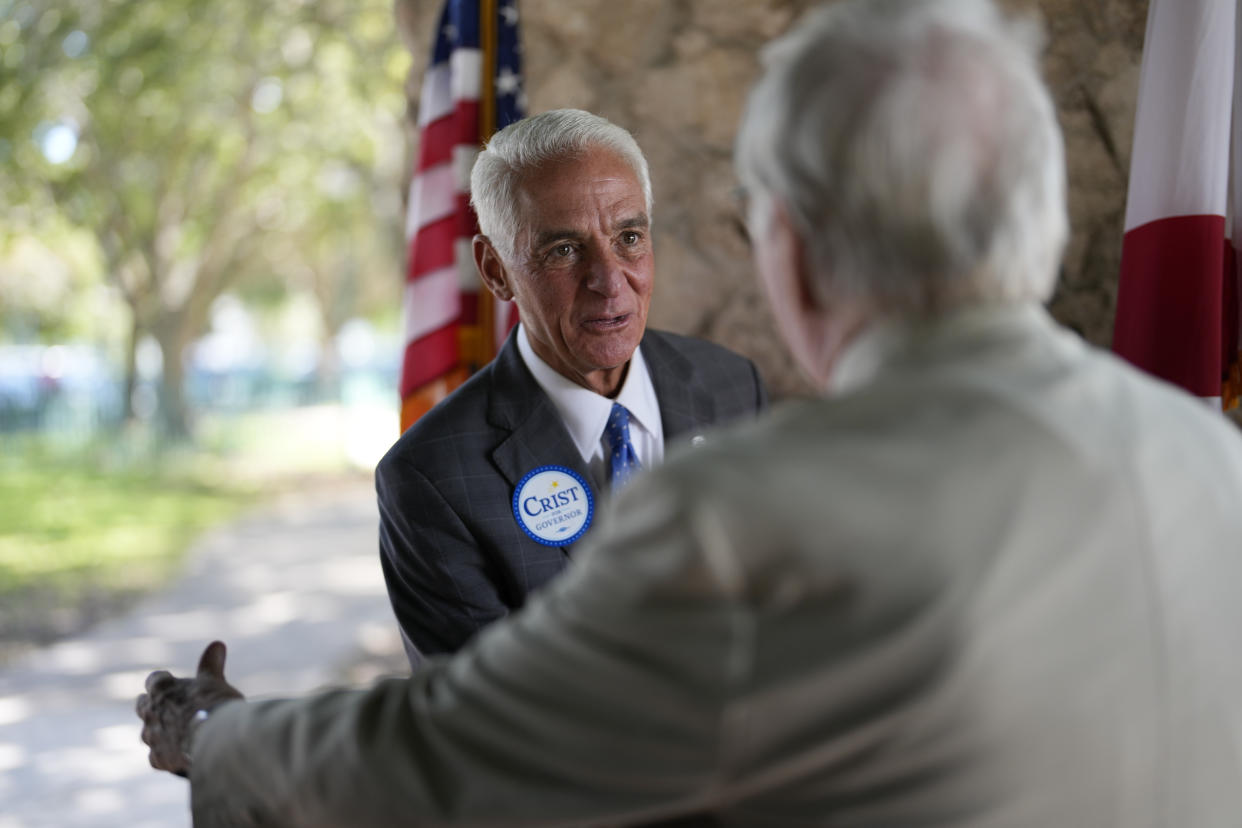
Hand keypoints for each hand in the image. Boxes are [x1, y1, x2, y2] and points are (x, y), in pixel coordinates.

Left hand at [135, 640, 244, 776]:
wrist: (214, 740)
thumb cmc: (215, 705)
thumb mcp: (215, 681)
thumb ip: (211, 665)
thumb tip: (216, 644)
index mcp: (162, 687)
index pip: (154, 680)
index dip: (164, 683)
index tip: (174, 685)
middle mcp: (150, 711)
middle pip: (143, 705)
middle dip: (153, 706)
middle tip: (170, 708)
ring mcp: (151, 736)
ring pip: (148, 733)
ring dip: (159, 732)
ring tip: (179, 734)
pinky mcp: (158, 759)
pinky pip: (155, 756)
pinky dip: (165, 755)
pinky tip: (179, 755)